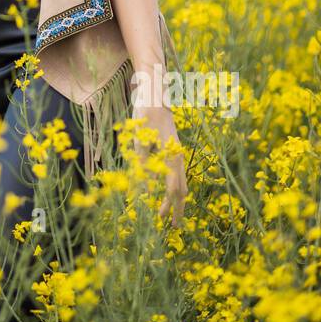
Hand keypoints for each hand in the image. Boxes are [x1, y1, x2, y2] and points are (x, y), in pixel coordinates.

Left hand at [131, 103, 187, 227]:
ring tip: (171, 214)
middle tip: (174, 227)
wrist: (155, 94)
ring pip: (180, 182)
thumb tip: (141, 187)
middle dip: (177, 208)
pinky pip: (175, 173)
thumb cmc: (145, 115)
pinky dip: (172, 186)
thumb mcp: (139, 139)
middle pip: (181, 188)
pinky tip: (166, 193)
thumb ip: (141, 163)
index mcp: (172, 156)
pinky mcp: (172, 150)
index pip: (172, 188)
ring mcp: (177, 153)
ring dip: (175, 199)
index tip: (162, 219)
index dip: (168, 205)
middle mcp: (178, 157)